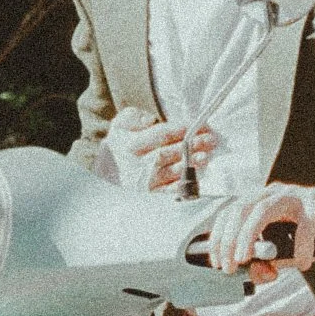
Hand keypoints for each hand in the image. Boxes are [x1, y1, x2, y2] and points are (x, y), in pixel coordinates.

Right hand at [103, 105, 218, 192]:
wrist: (103, 179)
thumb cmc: (117, 149)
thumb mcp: (118, 127)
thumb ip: (131, 117)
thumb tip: (149, 119)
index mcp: (130, 144)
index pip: (162, 134)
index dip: (183, 129)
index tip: (201, 125)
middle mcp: (136, 164)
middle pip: (169, 152)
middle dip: (192, 145)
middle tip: (211, 139)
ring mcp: (143, 182)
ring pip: (171, 171)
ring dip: (190, 164)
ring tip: (206, 156)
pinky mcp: (148, 197)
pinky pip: (168, 192)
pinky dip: (182, 185)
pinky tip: (195, 178)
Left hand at [204, 182, 314, 279]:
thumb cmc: (309, 236)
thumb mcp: (283, 252)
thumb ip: (267, 263)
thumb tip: (254, 274)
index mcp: (260, 200)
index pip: (230, 212)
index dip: (219, 237)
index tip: (217, 261)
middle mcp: (273, 193)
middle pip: (241, 209)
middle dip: (230, 239)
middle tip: (230, 266)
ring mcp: (295, 194)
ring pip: (264, 209)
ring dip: (250, 236)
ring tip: (249, 260)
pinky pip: (305, 225)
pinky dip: (301, 247)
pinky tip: (302, 263)